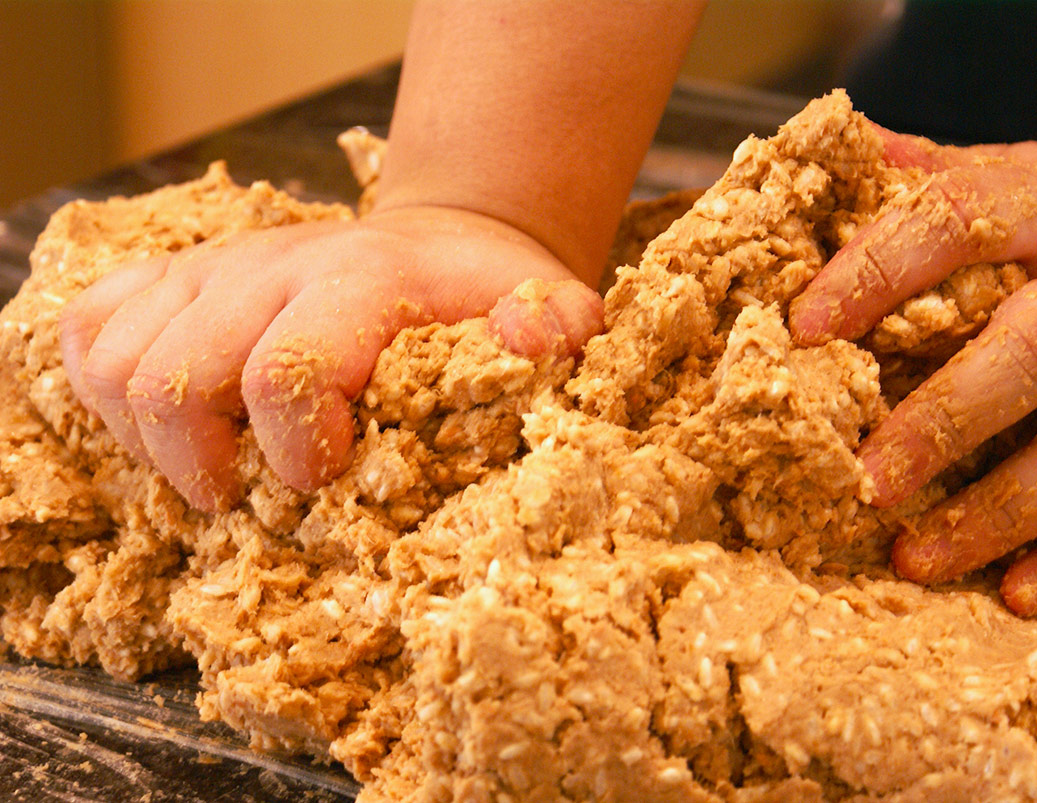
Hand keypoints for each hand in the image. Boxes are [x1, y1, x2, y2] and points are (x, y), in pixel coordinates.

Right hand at [59, 205, 602, 511]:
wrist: (440, 242)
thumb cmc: (488, 299)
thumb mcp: (549, 307)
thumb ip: (557, 327)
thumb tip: (531, 333)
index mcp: (363, 279)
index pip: (283, 373)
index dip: (294, 452)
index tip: (324, 481)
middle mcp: (273, 264)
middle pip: (174, 379)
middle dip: (207, 465)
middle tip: (252, 500)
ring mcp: (215, 267)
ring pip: (117, 364)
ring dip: (153, 441)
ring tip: (217, 470)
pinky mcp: (176, 276)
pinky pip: (90, 330)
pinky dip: (106, 391)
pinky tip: (170, 425)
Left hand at [791, 130, 1036, 614]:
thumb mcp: (1005, 171)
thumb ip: (921, 174)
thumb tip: (825, 147)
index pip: (953, 224)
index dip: (874, 272)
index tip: (801, 327)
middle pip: (1036, 354)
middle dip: (946, 422)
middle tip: (866, 478)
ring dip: (1004, 513)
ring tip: (918, 555)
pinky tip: (1018, 592)